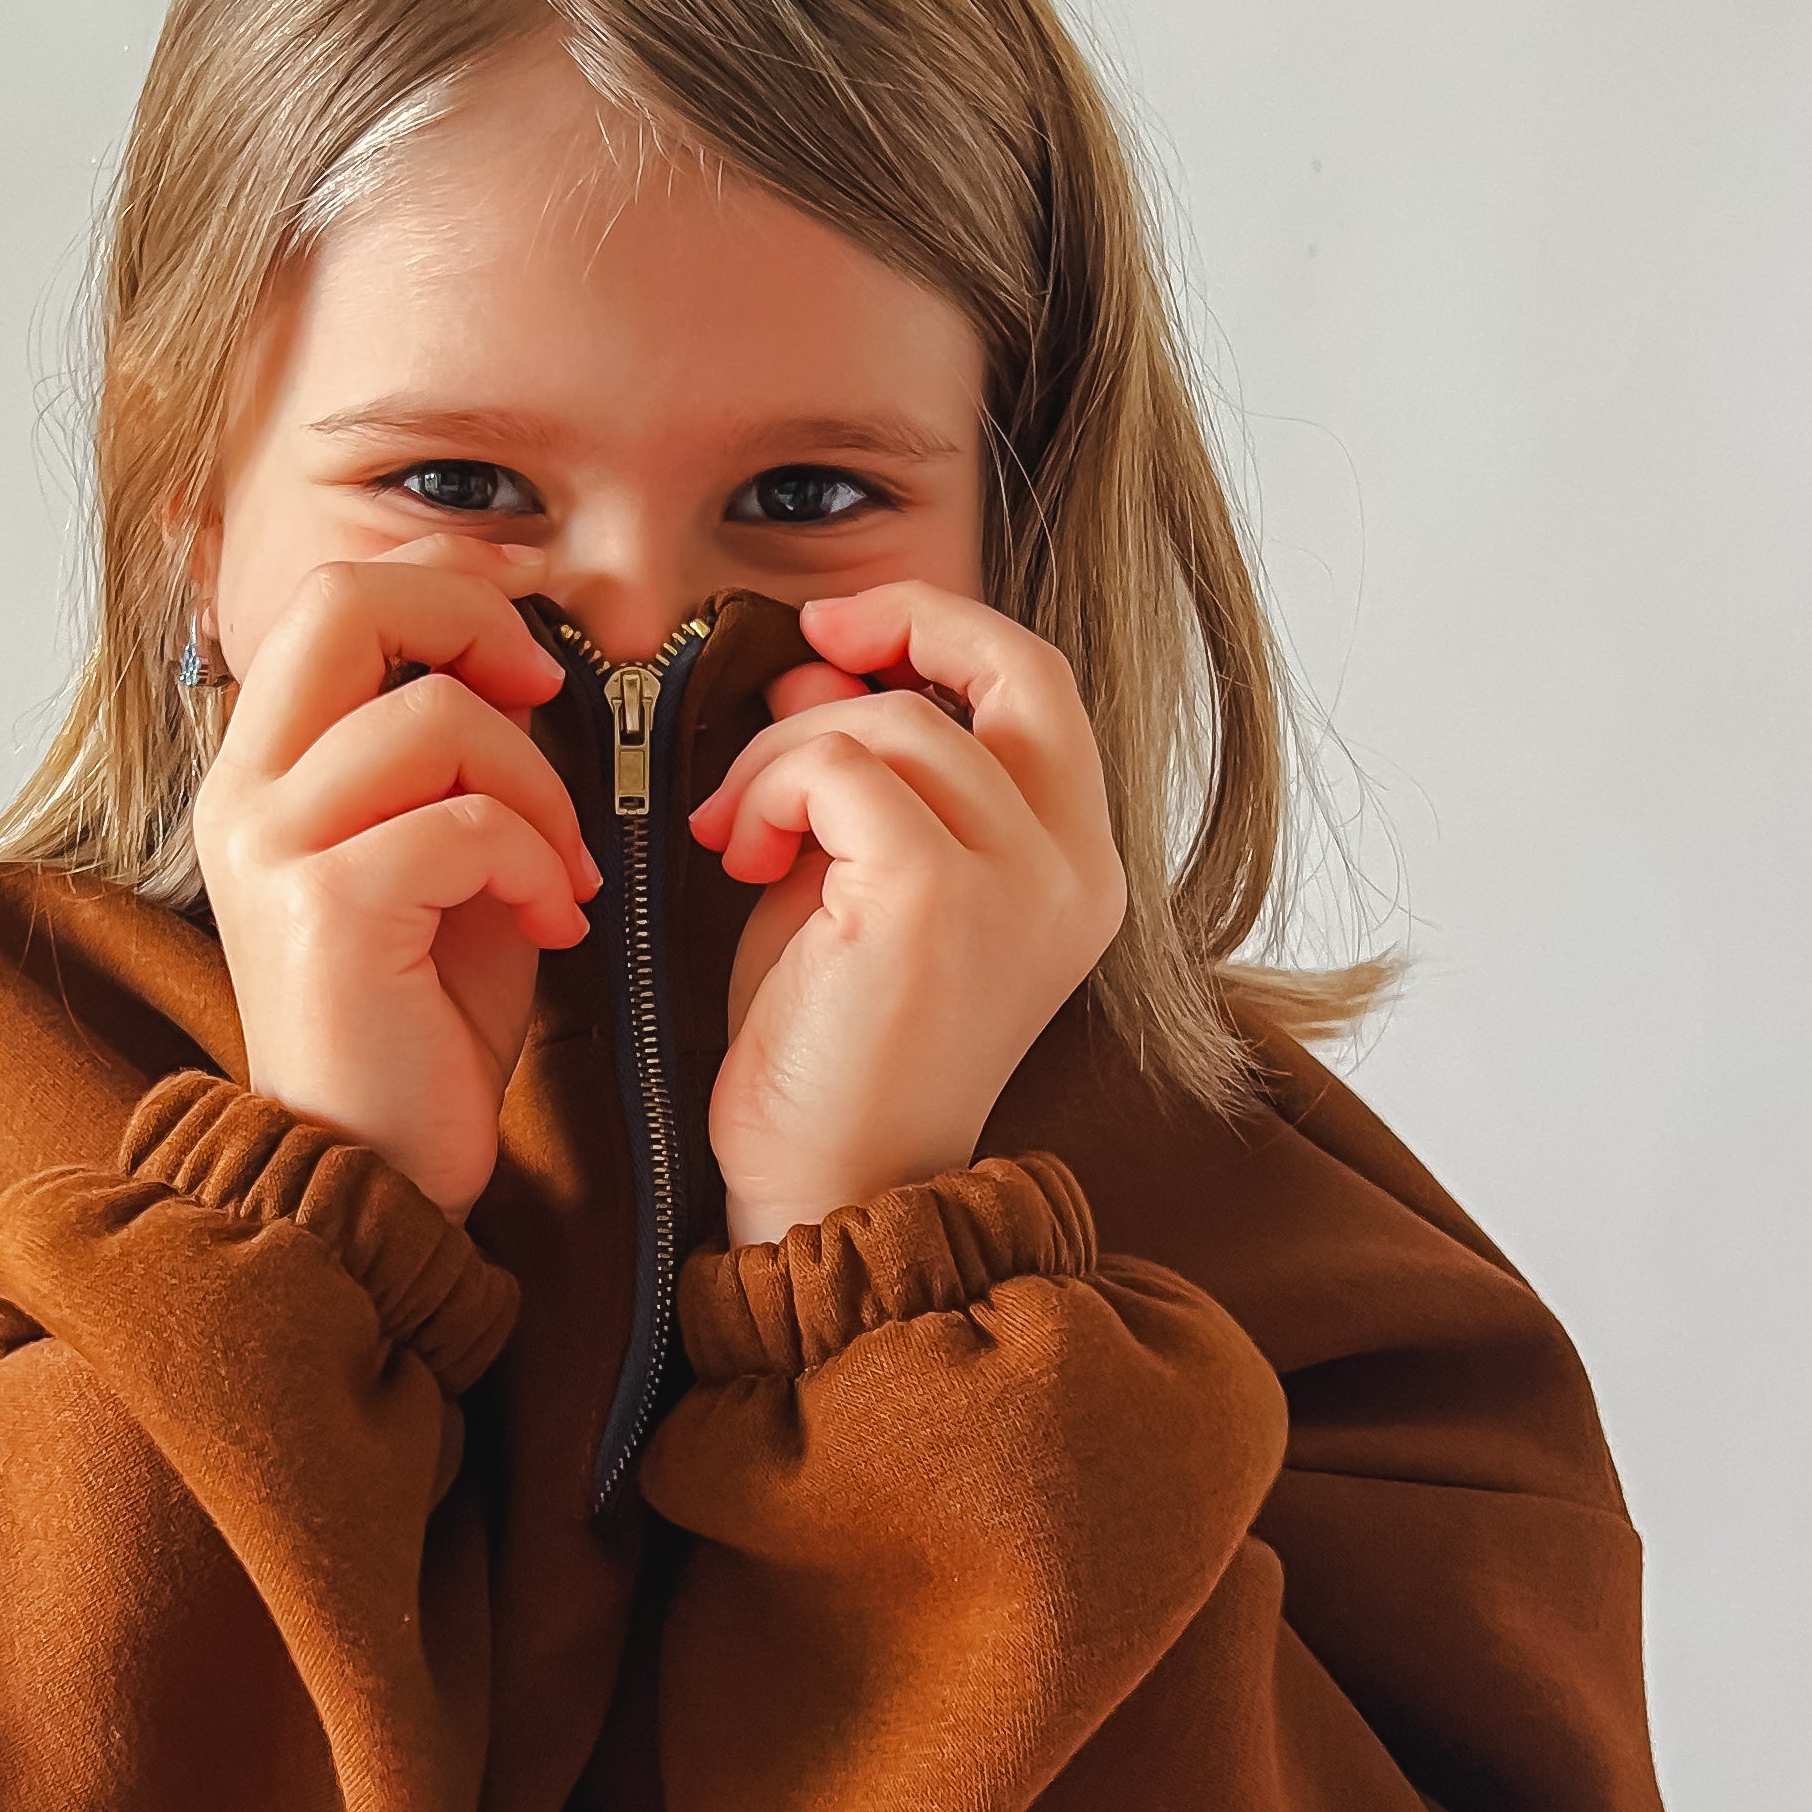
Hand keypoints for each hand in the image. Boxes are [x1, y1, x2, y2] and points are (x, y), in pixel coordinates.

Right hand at [189, 538, 601, 1217]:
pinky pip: (465, 823)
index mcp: (261, 772)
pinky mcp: (324, 910)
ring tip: (561, 871)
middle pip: (345, 599)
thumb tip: (518, 665)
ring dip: (536, 786)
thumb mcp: (436, 863)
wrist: (374, 1173)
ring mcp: (271, 850)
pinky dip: (538, 862)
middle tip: (544, 692)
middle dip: (474, 619)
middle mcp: (242, 794)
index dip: (444, 593)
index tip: (526, 664)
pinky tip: (553, 922)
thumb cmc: (414, 1027)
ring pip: (432, 716)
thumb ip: (452, 763)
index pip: (331, 600)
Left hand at [685, 582, 1126, 1245]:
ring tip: (736, 832)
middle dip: (903, 620)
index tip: (847, 635)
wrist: (825, 1190)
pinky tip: (738, 854)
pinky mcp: (938, 896)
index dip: (945, 630)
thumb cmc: (832, 1057)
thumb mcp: (858, 885)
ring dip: (786, 751)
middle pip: (1014, 665)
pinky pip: (841, 765)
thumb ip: (864, 778)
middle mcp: (1073, 870)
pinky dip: (771, 787)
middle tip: (803, 648)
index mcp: (1075, 870)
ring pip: (898, 719)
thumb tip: (822, 667)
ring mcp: (1018, 881)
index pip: (1042, 688)